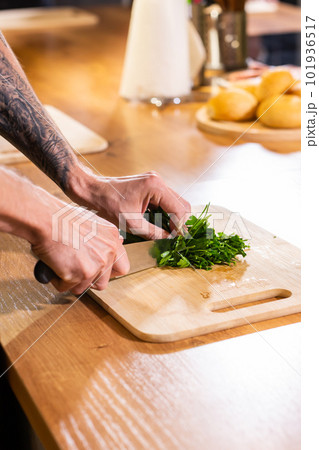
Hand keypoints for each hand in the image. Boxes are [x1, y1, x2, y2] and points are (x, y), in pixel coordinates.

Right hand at [32, 202, 128, 294]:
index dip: (107, 273)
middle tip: (74, 271)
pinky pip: (66, 287)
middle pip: (103, 283)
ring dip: (71, 281)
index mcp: (112, 238)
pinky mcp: (81, 274)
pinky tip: (54, 264)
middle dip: (87, 281)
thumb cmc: (61, 218)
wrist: (45, 218)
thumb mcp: (90, 224)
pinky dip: (57, 280)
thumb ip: (101, 240)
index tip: (97, 271)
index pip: (122, 267)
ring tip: (61, 263)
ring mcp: (97, 264)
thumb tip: (106, 251)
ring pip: (84, 287)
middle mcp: (109, 252)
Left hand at [69, 171, 190, 239]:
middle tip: (175, 237)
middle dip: (180, 221)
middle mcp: (158, 181)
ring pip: (175, 202)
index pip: (179, 209)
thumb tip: (169, 239)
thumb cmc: (106, 204)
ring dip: (174, 217)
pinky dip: (166, 213)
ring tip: (169, 233)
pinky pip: (165, 201)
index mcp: (155, 186)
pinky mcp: (150, 186)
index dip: (181, 226)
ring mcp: (154, 182)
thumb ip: (153, 232)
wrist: (91, 191)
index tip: (179, 240)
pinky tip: (160, 225)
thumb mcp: (131, 223)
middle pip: (181, 204)